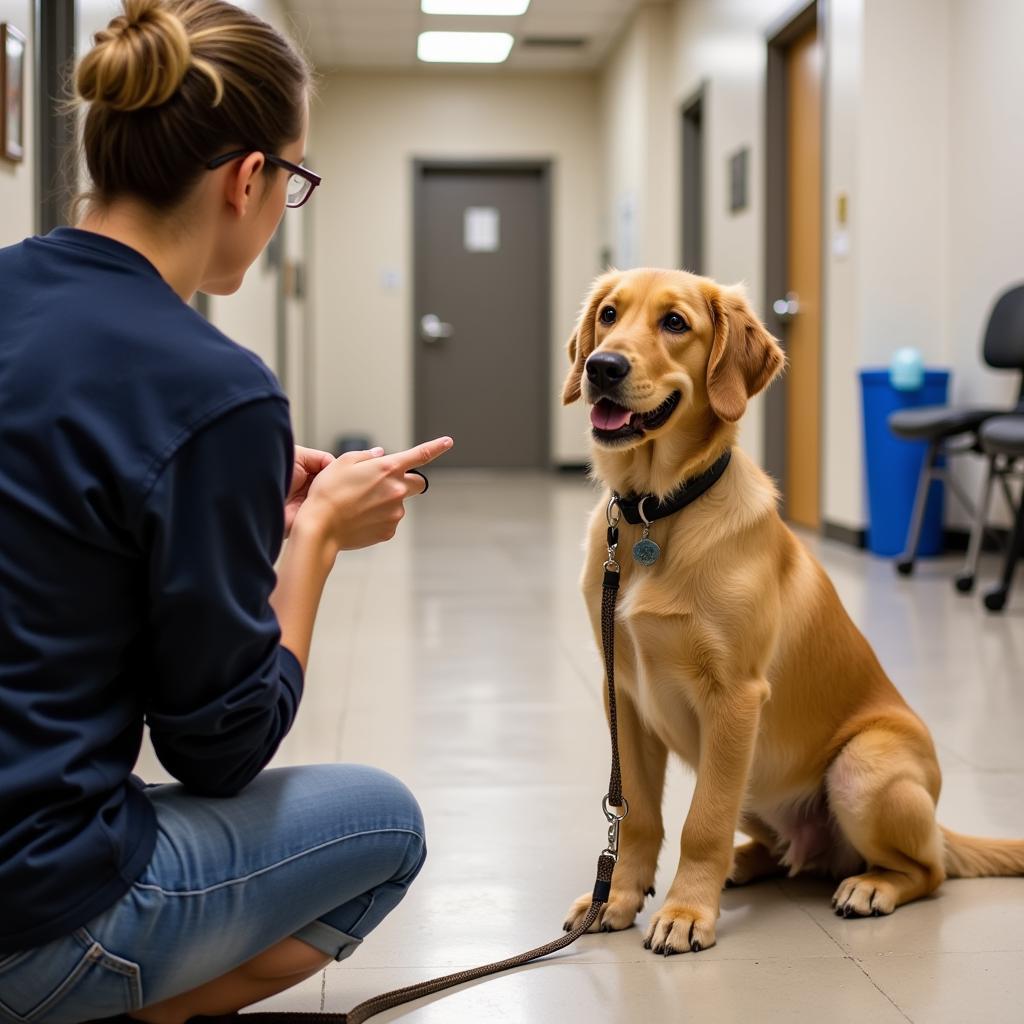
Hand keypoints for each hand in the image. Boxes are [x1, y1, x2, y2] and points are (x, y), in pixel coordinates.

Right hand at [295, 437, 452, 550]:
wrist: (320, 527)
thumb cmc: (328, 492)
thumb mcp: (343, 463)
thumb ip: (367, 457)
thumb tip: (380, 456)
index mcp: (388, 468)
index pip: (419, 455)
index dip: (436, 447)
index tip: (448, 442)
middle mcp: (397, 490)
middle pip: (416, 483)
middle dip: (406, 482)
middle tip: (383, 485)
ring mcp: (395, 513)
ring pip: (398, 504)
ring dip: (385, 502)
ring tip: (358, 505)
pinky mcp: (389, 531)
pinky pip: (388, 521)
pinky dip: (378, 518)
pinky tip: (359, 518)